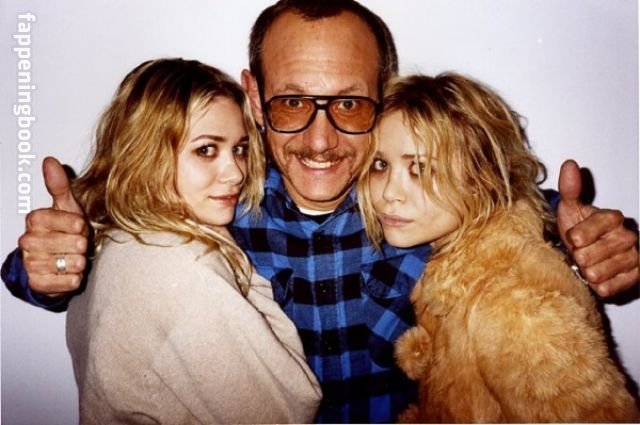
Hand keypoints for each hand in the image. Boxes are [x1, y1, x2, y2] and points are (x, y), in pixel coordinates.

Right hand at [18, 157, 88, 296]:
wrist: (53, 262)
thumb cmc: (63, 231)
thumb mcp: (66, 207)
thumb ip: (59, 186)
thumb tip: (50, 161)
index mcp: (36, 219)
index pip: (71, 221)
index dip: (81, 226)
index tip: (80, 227)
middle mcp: (29, 240)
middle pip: (74, 243)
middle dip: (82, 245)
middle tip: (78, 245)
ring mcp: (31, 262)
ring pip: (71, 263)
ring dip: (80, 262)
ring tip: (75, 258)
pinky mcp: (36, 283)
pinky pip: (67, 282)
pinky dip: (74, 279)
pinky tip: (70, 273)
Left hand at [557, 160, 638, 296]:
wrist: (588, 253)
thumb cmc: (578, 229)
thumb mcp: (570, 209)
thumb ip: (570, 189)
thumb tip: (569, 164)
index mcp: (612, 218)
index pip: (593, 227)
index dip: (579, 235)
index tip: (573, 238)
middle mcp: (626, 236)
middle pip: (592, 254)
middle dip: (579, 257)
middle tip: (579, 254)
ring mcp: (632, 257)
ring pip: (599, 273)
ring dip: (587, 272)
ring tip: (586, 266)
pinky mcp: (635, 277)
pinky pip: (610, 288)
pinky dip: (598, 286)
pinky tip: (597, 278)